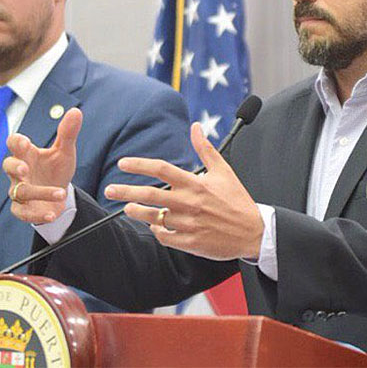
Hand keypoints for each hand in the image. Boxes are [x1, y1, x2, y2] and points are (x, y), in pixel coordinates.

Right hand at [2, 108, 80, 223]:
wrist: (60, 195)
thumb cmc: (57, 169)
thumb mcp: (65, 151)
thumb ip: (68, 133)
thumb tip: (76, 111)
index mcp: (27, 154)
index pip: (15, 144)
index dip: (16, 143)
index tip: (25, 142)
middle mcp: (20, 172)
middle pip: (7, 166)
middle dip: (14, 167)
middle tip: (25, 168)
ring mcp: (20, 190)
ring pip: (20, 191)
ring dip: (39, 192)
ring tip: (60, 192)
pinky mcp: (24, 209)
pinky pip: (23, 213)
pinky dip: (37, 215)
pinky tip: (51, 215)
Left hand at [104, 122, 263, 260]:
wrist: (253, 231)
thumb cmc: (237, 200)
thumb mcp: (224, 171)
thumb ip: (205, 149)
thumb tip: (195, 128)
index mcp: (196, 184)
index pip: (162, 169)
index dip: (139, 165)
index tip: (123, 164)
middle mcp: (189, 203)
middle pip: (150, 194)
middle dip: (126, 191)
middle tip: (110, 189)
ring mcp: (188, 223)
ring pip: (153, 217)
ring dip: (136, 212)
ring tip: (127, 208)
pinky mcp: (189, 242)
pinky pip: (164, 236)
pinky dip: (157, 230)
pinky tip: (155, 226)